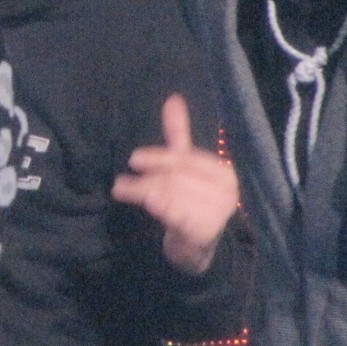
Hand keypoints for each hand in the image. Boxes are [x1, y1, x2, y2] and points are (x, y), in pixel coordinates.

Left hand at [111, 94, 237, 275]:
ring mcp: (219, 213)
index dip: (159, 158)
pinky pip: (178, 216)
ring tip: (121, 191)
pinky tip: (150, 204)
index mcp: (222, 172)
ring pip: (172, 194)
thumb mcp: (183, 166)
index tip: (134, 159)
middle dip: (146, 178)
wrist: (198, 246)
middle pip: (176, 177)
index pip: (186, 158)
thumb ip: (179, 134)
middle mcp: (226, 191)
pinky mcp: (206, 232)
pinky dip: (163, 209)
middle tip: (120, 184)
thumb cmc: (189, 201)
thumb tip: (173, 99)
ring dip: (143, 193)